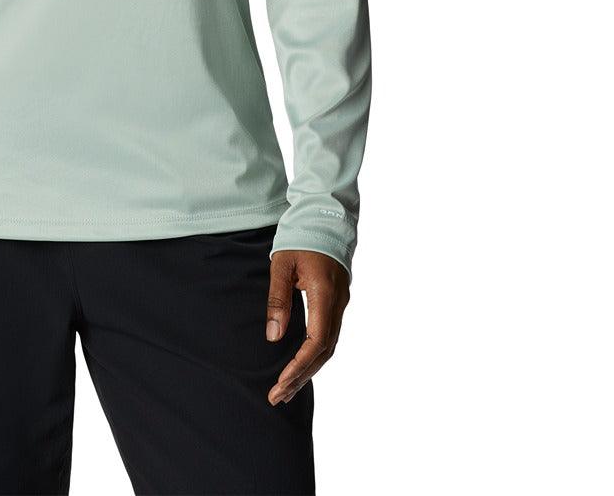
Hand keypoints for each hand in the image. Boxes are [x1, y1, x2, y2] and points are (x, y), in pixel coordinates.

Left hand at [264, 249, 349, 405]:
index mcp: (326, 295)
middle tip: (277, 397)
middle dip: (301, 376)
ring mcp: (340, 304)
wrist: (325, 217)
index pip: (316, 343)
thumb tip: (273, 336)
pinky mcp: (336, 302)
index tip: (280, 383)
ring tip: (286, 389)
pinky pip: (328, 336)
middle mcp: (338, 304)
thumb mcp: (282, 264)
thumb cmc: (301, 236)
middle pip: (324, 352)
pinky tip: (299, 365)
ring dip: (308, 369)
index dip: (298, 366)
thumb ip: (278, 299)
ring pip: (328, 347)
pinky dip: (314, 355)